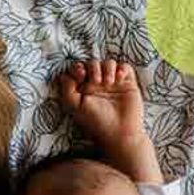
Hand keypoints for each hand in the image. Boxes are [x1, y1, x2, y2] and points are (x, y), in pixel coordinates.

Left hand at [58, 59, 162, 183]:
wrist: (119, 131)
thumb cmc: (94, 121)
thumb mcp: (74, 105)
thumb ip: (67, 88)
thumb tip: (65, 74)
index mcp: (82, 88)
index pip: (78, 69)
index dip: (77, 67)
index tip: (80, 75)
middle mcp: (97, 84)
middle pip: (93, 63)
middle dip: (93, 68)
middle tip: (96, 81)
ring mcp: (113, 83)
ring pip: (109, 63)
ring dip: (107, 68)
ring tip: (108, 83)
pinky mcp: (128, 83)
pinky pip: (125, 67)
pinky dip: (122, 69)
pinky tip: (119, 79)